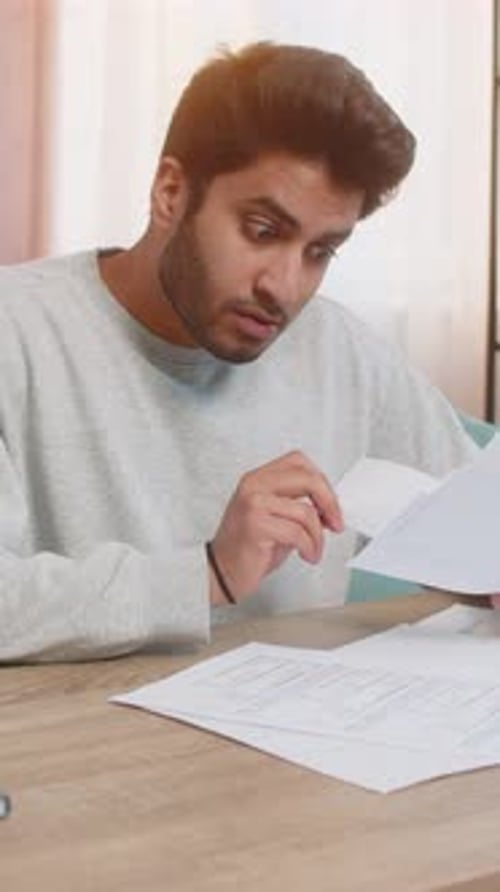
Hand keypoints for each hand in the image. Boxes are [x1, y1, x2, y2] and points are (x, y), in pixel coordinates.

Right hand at [209, 451, 342, 603]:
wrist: (222, 571)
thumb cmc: (248, 547)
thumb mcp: (277, 517)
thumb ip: (298, 505)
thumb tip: (329, 505)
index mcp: (258, 478)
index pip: (299, 462)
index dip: (321, 481)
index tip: (330, 503)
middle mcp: (253, 486)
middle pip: (307, 478)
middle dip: (329, 503)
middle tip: (336, 522)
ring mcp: (253, 503)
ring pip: (306, 512)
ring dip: (318, 536)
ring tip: (314, 549)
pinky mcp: (256, 525)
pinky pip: (298, 533)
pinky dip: (310, 547)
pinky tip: (307, 555)